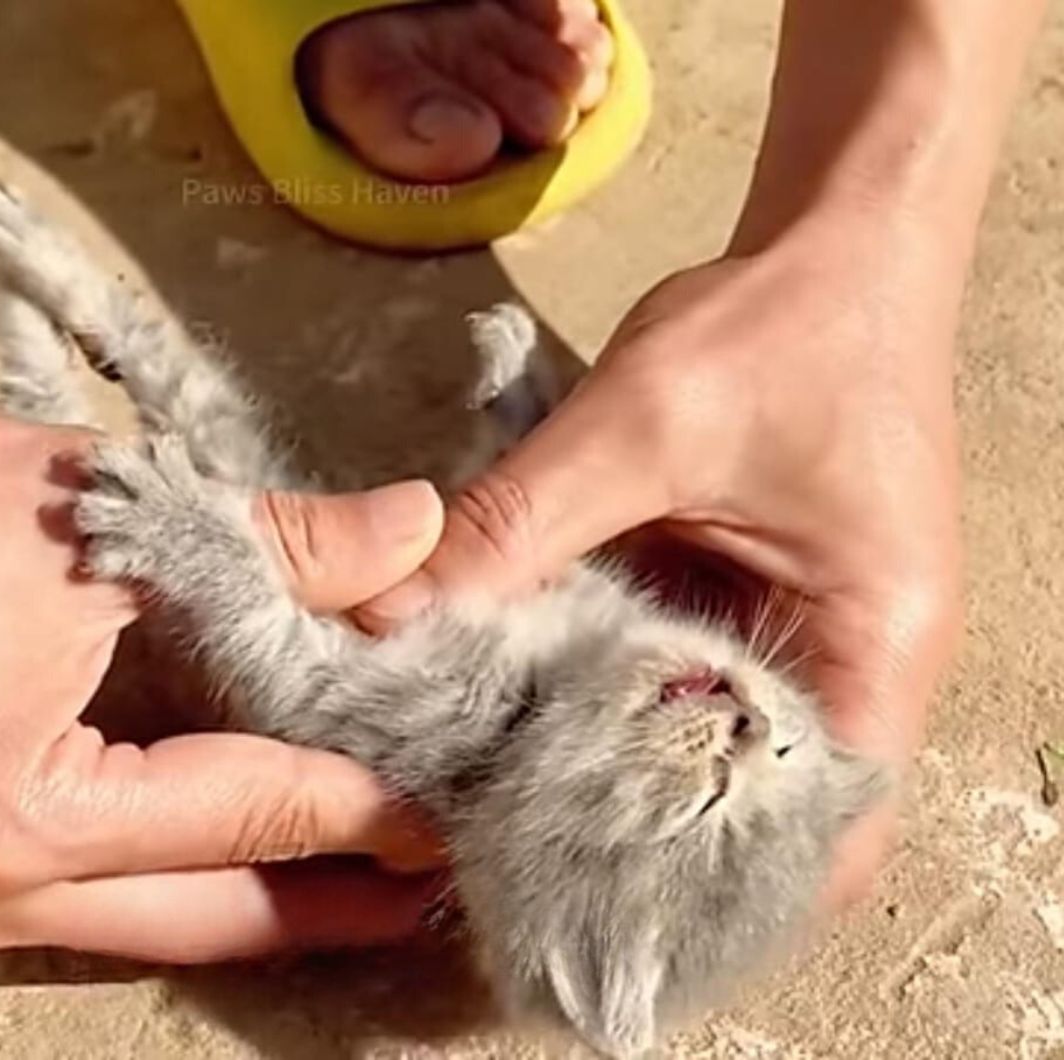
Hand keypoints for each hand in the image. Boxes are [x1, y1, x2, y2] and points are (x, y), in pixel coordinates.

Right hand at [0, 369, 446, 961]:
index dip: (361, 801)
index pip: (240, 809)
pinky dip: (171, 866)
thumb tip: (414, 540)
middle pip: (201, 912)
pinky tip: (234, 843)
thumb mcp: (94, 516)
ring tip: (361, 877)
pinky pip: (84, 891)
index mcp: (13, 817)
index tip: (454, 799)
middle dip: (323, 899)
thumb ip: (271, 543)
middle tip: (435, 885)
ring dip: (251, 892)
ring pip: (145, 918)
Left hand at [361, 229, 963, 905]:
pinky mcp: (752, 602)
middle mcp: (853, 665)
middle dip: (643, 832)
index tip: (586, 882)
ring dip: (617, 764)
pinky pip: (679, 676)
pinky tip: (527, 705)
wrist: (836, 246)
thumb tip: (395, 610)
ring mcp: (804, 637)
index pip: (821, 831)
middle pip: (753, 805)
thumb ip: (517, 523)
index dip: (711, 879)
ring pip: (705, 743)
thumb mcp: (641, 425)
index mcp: (876, 648)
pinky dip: (609, 695)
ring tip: (507, 796)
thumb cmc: (782, 326)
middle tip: (515, 846)